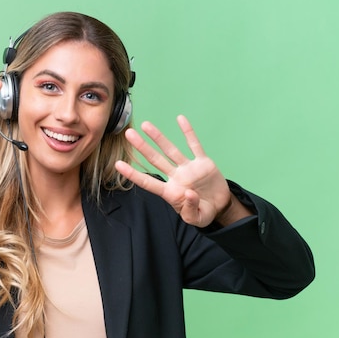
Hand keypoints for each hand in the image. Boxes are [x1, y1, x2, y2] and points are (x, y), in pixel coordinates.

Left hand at [115, 115, 249, 226]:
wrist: (220, 206)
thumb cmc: (203, 212)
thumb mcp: (197, 219)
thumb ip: (190, 209)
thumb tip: (188, 194)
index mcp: (170, 193)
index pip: (148, 182)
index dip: (133, 174)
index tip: (118, 165)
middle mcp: (176, 177)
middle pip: (156, 160)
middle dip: (142, 147)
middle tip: (128, 134)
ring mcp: (188, 168)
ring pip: (171, 150)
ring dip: (158, 137)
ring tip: (145, 125)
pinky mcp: (203, 162)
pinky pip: (194, 145)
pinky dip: (188, 132)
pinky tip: (180, 119)